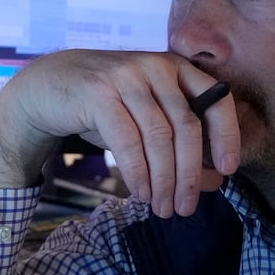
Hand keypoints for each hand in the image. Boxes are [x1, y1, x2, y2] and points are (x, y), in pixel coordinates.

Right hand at [0, 50, 239, 217]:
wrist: (47, 87)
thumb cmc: (104, 107)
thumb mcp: (146, 122)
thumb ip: (180, 146)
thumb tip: (215, 183)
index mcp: (176, 67)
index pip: (216, 100)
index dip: (227, 136)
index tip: (228, 170)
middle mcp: (156, 66)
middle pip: (187, 127)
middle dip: (190, 174)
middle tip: (186, 207)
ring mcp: (127, 76)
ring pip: (159, 137)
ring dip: (163, 180)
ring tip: (162, 207)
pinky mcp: (99, 92)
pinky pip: (128, 141)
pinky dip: (137, 172)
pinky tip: (140, 192)